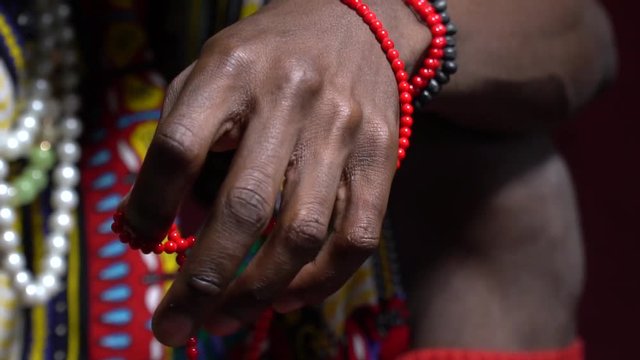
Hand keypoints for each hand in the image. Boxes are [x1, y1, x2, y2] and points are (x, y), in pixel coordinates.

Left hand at [119, 0, 428, 345]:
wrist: (355, 25)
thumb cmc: (268, 54)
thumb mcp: (211, 69)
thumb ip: (185, 135)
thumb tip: (166, 227)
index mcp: (232, 70)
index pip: (179, 148)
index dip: (150, 205)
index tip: (138, 242)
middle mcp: (291, 98)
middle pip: (244, 207)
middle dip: (204, 281)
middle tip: (175, 327)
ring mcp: (343, 129)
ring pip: (302, 234)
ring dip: (258, 292)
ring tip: (226, 321)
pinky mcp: (382, 155)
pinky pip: (357, 236)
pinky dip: (320, 282)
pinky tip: (287, 298)